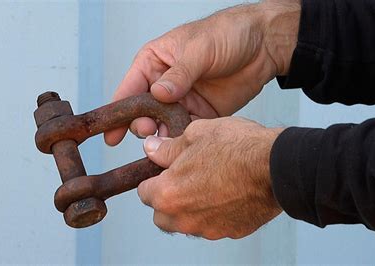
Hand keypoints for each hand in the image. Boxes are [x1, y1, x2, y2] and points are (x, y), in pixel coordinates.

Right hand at [104, 1, 299, 144]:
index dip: (118, 111)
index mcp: (154, 62)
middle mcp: (163, 84)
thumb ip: (179, 74)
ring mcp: (181, 101)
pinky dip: (181, 140)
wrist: (264, 45)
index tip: (111, 133)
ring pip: (162, 126)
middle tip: (149, 132)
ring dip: (162, 137)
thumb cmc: (227, 33)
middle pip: (142, 113)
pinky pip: (184, 131)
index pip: (129, 89)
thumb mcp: (199, 49)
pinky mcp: (200, 114)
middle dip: (142, 126)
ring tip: (165, 144)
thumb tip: (158, 94)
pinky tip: (182, 146)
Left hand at [139, 117, 283, 239]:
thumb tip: (152, 149)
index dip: (153, 179)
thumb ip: (167, 148)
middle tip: (183, 178)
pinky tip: (226, 193)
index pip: (144, 193)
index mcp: (168, 193)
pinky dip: (214, 213)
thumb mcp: (195, 134)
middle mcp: (184, 217)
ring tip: (208, 183)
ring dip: (189, 208)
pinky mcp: (230, 232)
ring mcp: (208, 228)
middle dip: (167, 198)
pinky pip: (212, 225)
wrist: (276, 165)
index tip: (164, 171)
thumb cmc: (237, 147)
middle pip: (161, 214)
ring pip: (186, 222)